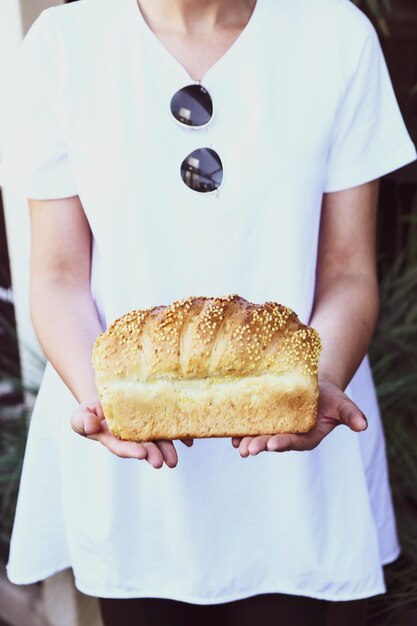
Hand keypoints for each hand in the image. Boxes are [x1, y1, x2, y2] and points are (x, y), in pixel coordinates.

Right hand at [71, 394, 192, 468]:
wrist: (107, 396)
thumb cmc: (92, 411)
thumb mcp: (81, 415)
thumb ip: (83, 422)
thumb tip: (92, 427)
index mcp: (112, 438)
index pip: (121, 446)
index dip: (131, 450)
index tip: (141, 453)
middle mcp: (131, 437)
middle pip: (143, 446)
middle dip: (153, 454)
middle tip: (162, 462)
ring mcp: (145, 430)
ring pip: (158, 440)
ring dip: (167, 449)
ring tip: (174, 460)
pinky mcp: (156, 420)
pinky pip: (170, 428)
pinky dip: (180, 435)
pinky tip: (189, 441)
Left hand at [231, 378, 367, 456]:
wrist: (314, 386)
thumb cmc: (330, 396)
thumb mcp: (342, 404)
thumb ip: (351, 415)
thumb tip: (364, 425)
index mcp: (308, 436)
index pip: (296, 442)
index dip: (284, 443)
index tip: (274, 444)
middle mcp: (290, 435)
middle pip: (274, 442)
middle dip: (261, 445)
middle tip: (249, 450)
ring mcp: (276, 429)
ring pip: (261, 438)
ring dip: (248, 442)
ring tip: (238, 446)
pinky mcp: (265, 421)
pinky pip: (252, 428)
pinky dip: (241, 431)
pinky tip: (231, 434)